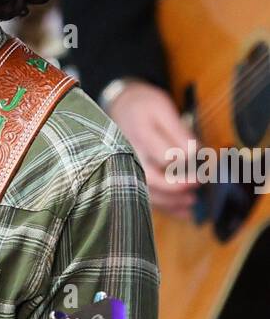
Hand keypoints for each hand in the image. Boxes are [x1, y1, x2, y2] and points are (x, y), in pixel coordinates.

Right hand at [105, 80, 195, 218]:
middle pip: (151, 180)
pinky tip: (183, 211)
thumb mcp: (163, 108)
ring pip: (147, 194)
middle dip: (176, 187)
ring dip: (172, 202)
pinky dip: (165, 208)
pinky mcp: (127, 178)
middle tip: (198, 184)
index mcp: (140, 134)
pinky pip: (144, 198)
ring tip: (193, 201)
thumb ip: (179, 131)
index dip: (186, 159)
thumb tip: (196, 154)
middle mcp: (129, 155)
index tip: (200, 157)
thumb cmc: (144, 107)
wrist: (118, 107)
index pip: (166, 155)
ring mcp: (125, 169)